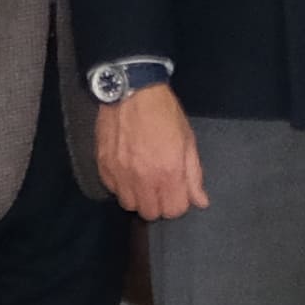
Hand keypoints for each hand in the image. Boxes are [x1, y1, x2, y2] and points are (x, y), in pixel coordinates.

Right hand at [99, 84, 208, 221]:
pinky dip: (121, 185)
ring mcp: (120, 174)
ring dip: (138, 197)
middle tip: (160, 186)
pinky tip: (128, 171)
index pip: (173, 211)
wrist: (131, 91)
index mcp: (168, 172)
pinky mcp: (104, 166)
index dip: (178, 203)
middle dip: (158, 203)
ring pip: (129, 204)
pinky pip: (112, 189)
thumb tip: (201, 202)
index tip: (177, 191)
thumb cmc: (164, 113)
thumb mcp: (188, 141)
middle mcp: (143, 179)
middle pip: (150, 213)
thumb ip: (193, 175)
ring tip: (143, 179)